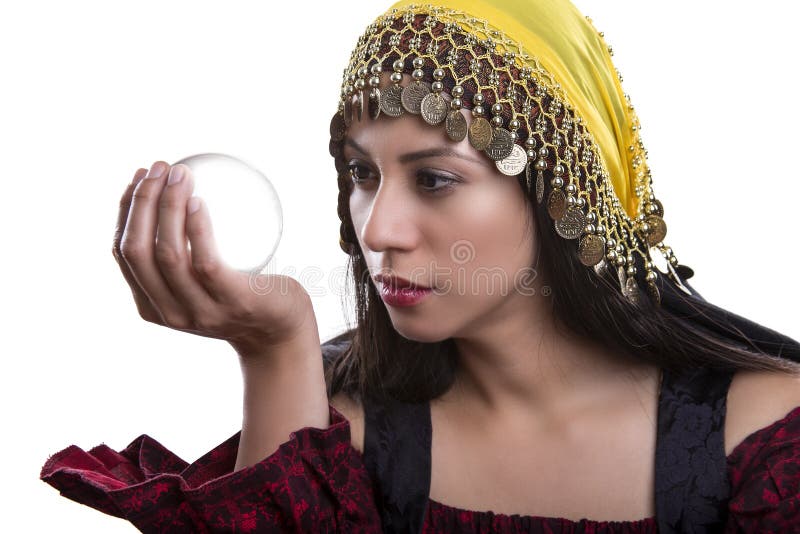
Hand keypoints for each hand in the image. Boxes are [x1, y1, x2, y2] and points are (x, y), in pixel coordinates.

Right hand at [112, 161, 316, 356]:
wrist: (281, 333)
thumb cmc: (240, 294)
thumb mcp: (199, 283)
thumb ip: (182, 254)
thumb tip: (174, 191)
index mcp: (152, 305)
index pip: (124, 252)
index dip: (126, 209)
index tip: (141, 175)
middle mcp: (170, 313)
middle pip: (138, 251)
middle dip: (142, 202)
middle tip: (161, 167)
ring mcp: (201, 311)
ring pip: (169, 255)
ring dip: (168, 207)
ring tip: (181, 174)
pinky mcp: (233, 302)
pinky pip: (206, 263)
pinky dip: (198, 229)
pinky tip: (198, 201)